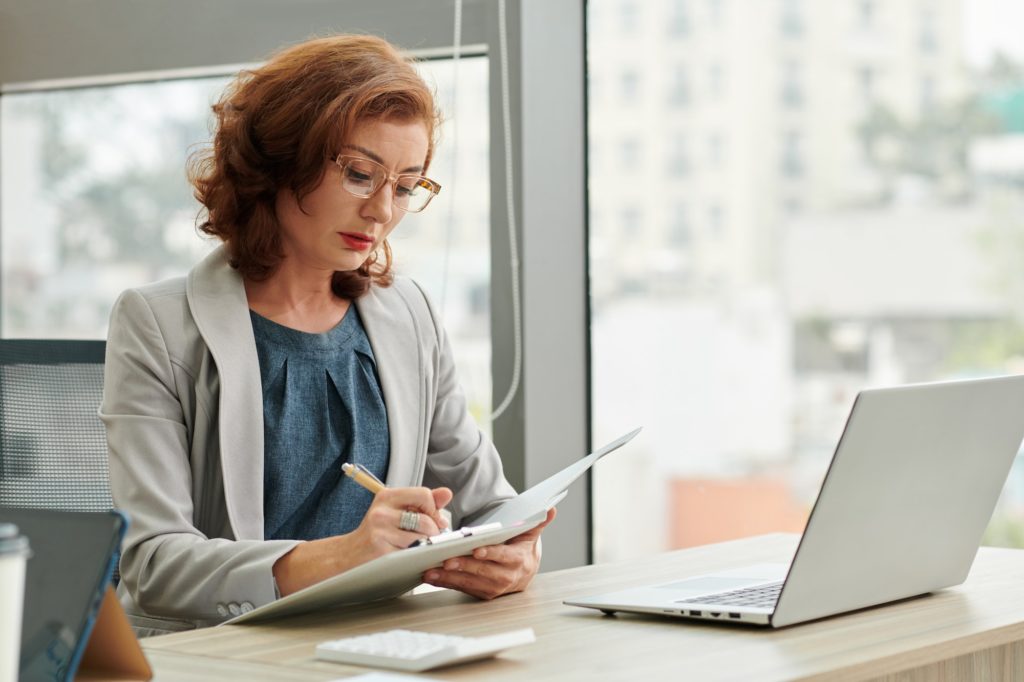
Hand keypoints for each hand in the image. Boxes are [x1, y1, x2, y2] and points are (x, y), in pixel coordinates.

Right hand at [273, 485, 451, 595]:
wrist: (347, 555)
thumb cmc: (375, 533)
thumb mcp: (396, 511)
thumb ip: (422, 503)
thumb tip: (447, 493)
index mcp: (387, 496)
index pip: (424, 495)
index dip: (434, 510)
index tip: (433, 520)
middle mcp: (382, 512)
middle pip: (426, 520)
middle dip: (434, 533)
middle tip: (428, 538)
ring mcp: (380, 532)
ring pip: (422, 539)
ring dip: (426, 546)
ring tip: (418, 547)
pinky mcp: (381, 552)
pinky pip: (412, 555)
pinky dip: (417, 557)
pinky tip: (408, 557)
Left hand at [422, 508, 556, 599]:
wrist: (525, 571)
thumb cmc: (522, 548)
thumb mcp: (531, 533)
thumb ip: (539, 521)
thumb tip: (551, 509)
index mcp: (519, 561)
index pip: (504, 558)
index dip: (491, 554)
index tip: (477, 551)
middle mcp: (507, 578)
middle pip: (483, 572)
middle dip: (464, 567)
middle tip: (447, 560)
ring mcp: (493, 588)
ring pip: (470, 583)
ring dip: (450, 579)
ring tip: (432, 571)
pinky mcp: (482, 594)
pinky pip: (462, 589)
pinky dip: (446, 584)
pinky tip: (432, 578)